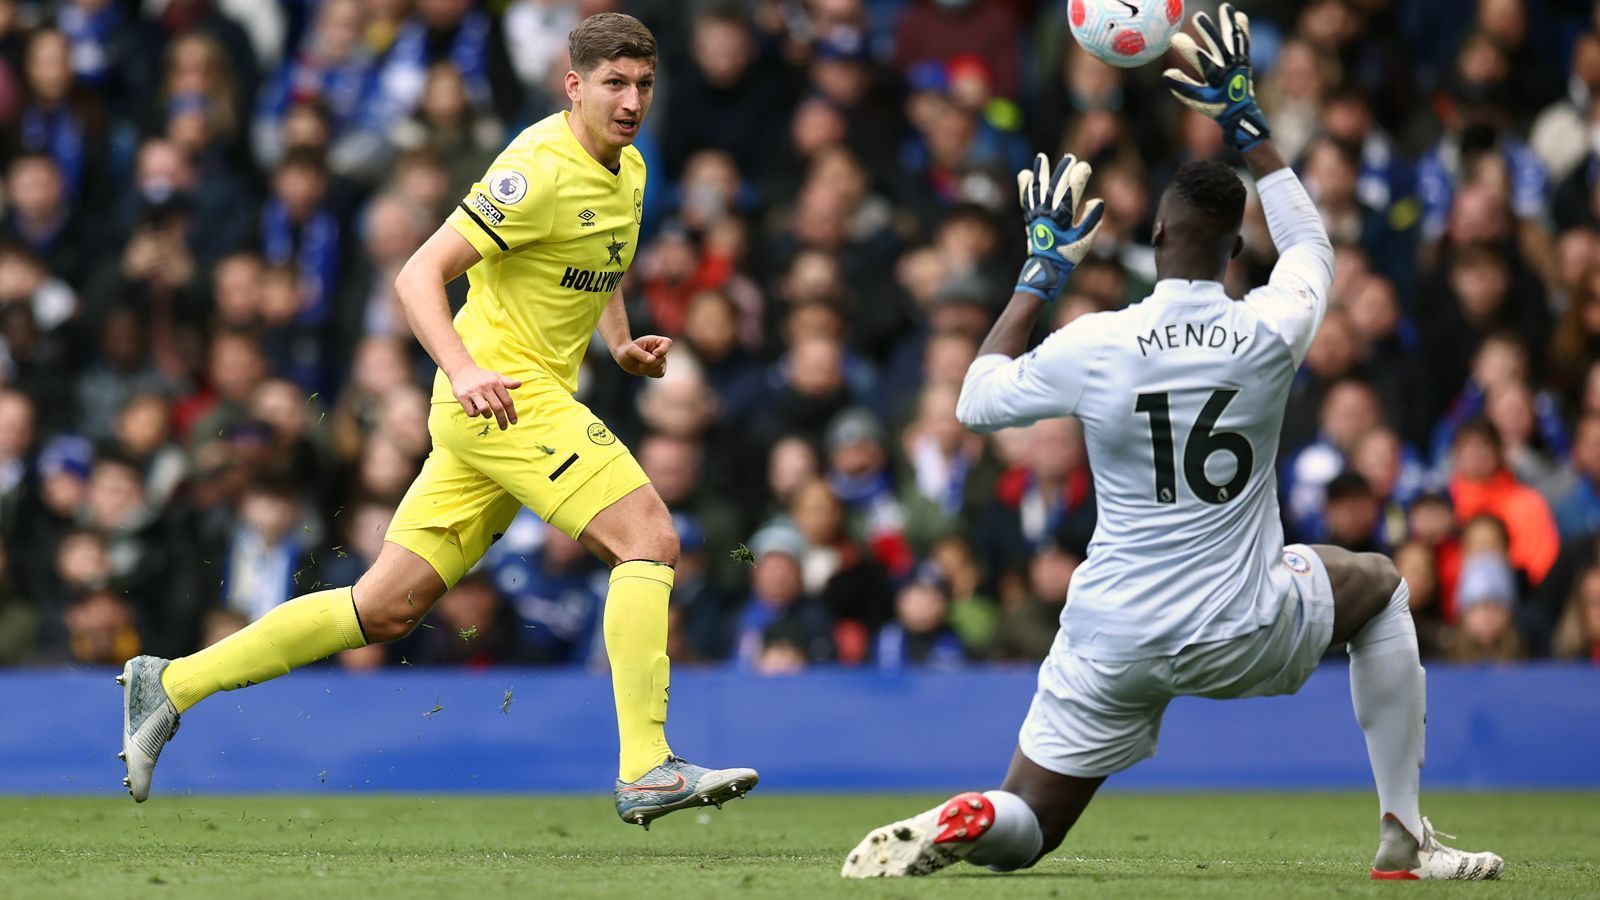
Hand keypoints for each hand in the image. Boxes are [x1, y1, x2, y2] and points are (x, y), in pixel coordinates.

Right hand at [449, 364, 520, 429]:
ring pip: (485, 410)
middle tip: (504, 427)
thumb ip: (508, 382)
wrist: (462, 370)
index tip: (514, 422)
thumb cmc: (482, 377)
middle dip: (502, 420)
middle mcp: (485, 386)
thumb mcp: (496, 376)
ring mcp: (473, 391)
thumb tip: (519, 383)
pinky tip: (475, 408)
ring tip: (487, 412)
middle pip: (498, 407)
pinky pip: (472, 412)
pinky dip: (475, 413)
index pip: (507, 400)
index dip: (512, 413)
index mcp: (495, 382)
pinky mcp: (462, 396)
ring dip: (488, 415)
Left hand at [614, 335, 671, 377]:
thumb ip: (641, 354)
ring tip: (640, 364)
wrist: (624, 358)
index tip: (654, 354)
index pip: (667, 343)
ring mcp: (661, 360)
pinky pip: (659, 374)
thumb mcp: (630, 351)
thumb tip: (653, 360)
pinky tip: (644, 369)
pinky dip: (651, 373)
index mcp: (656, 341)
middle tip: (639, 362)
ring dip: (648, 369)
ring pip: (660, 368)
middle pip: (662, 359)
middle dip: (649, 363)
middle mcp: (660, 350)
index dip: (663, 349)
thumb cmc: (626, 351)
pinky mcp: (659, 369)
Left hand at [1014, 152, 1104, 301]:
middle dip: (1062, 172)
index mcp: (1062, 219)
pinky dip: (1025, 186)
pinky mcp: (1030, 217)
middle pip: (1054, 188)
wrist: (1045, 268)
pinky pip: (1026, 199)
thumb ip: (1090, 220)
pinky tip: (1025, 174)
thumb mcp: (1083, 240)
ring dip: (1040, 173)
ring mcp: (1036, 215)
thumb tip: (1097, 200)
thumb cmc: (1067, 254)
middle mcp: (1047, 214)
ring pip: (1037, 190)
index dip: (1078, 179)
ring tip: (1041, 157)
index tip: (1084, 166)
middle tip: (1070, 158)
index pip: (1071, 194)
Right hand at [1162, 3, 1269, 152]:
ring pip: (1234, 39)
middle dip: (1208, 31)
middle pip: (1218, 45)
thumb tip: (1167, 73)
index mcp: (1215, 78)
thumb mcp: (1196, 100)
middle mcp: (1228, 67)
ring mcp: (1239, 62)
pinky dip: (1242, 29)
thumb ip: (1182, 86)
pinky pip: (1244, 42)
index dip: (1188, 49)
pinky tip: (1239, 16)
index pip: (1200, 60)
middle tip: (1198, 16)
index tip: (1174, 38)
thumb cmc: (1215, 106)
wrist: (1240, 111)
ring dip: (1228, 23)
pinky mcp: (1245, 59)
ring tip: (1225, 7)